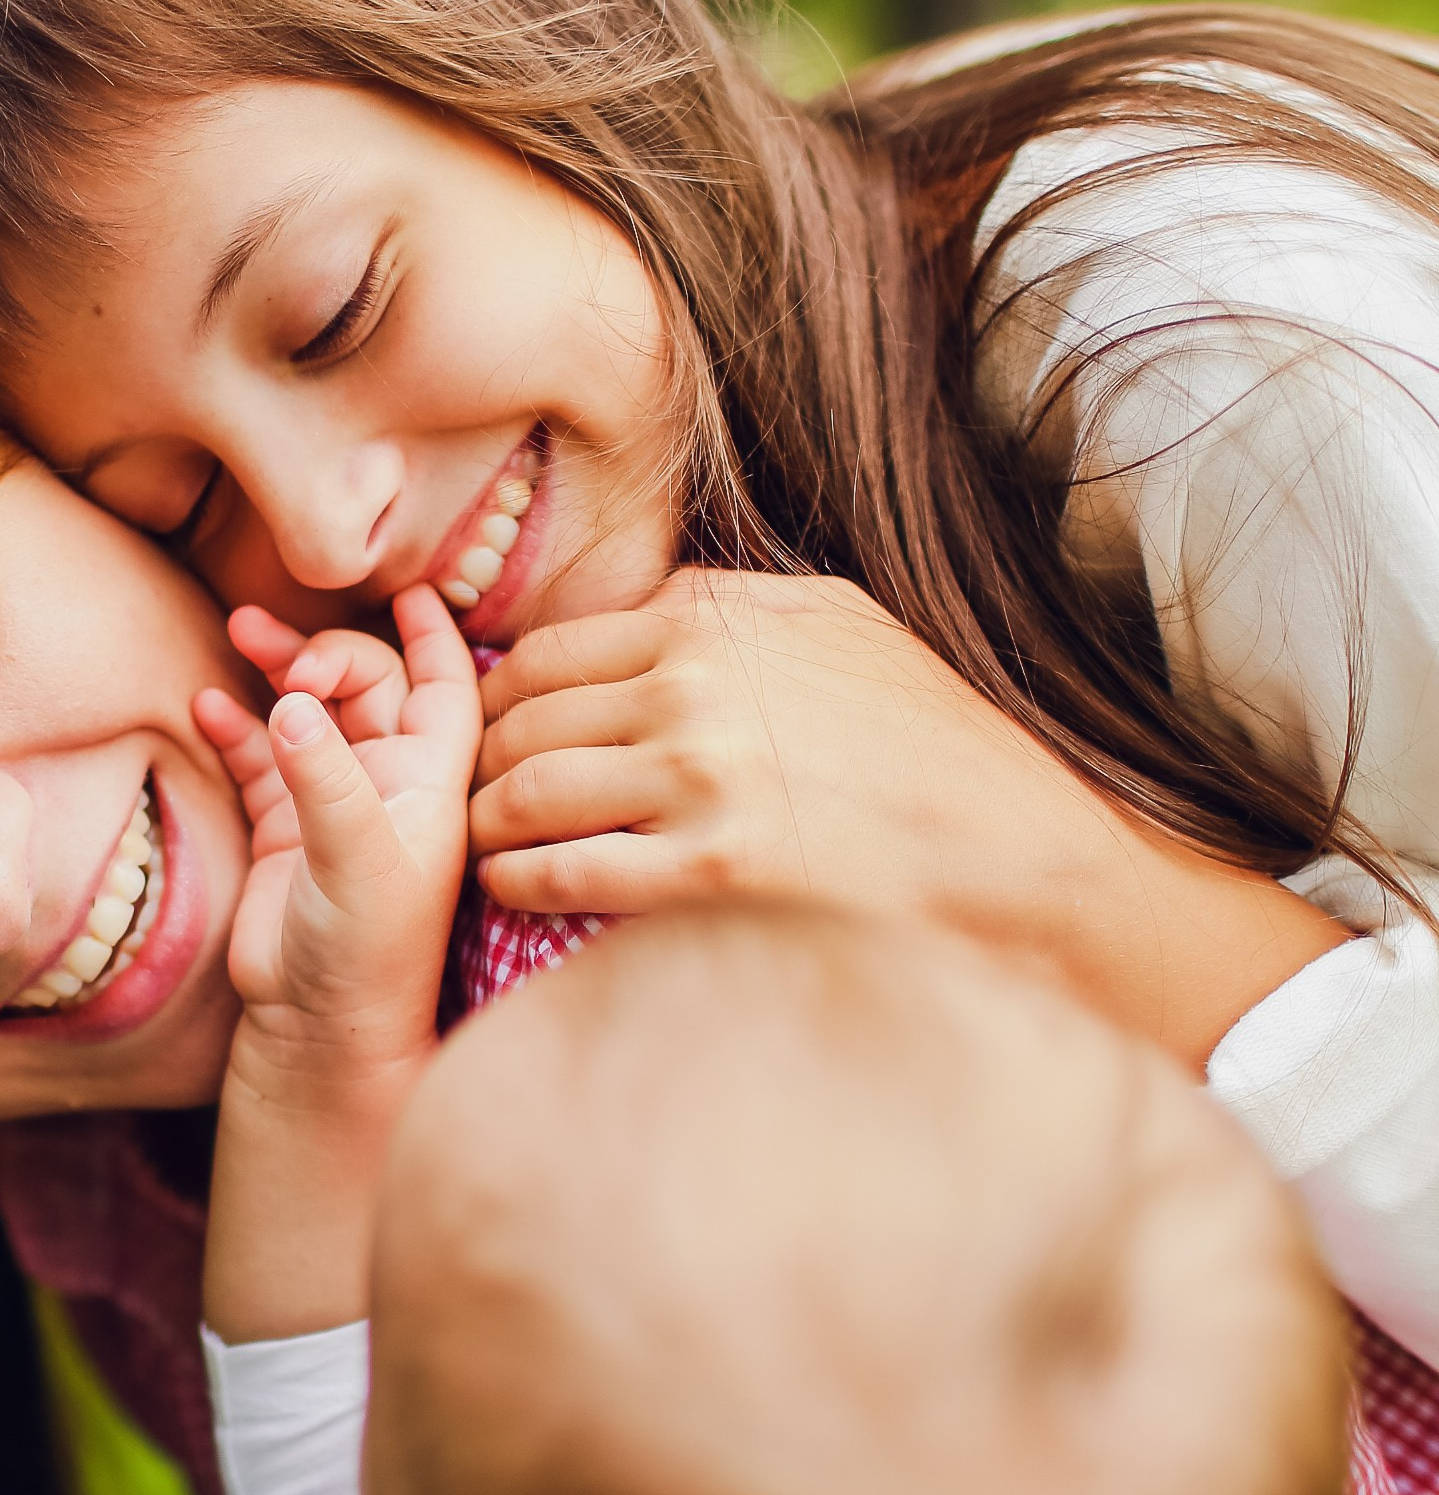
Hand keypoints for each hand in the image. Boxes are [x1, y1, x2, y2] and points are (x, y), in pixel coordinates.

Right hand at [196, 585, 479, 1066]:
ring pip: (309, 711)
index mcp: (432, 785)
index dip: (432, 635)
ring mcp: (333, 803)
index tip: (410, 588)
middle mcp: (388, 785)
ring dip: (277, 671)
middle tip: (284, 659)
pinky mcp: (284, 828)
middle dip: (327, 652)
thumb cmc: (366, 953)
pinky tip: (207, 704)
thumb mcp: (356, 859)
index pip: (445, 687)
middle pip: (367, 684)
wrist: (318, 1027)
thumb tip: (290, 701)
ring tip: (239, 634)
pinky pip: (260, 754)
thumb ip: (326, 777)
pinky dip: (236, 724)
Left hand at [471, 568, 1346, 1068]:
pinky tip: (513, 887)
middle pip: (517, 722)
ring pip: (522, 794)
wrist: (1026, 854)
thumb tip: (638, 606)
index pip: (541, 654)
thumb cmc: (933, 744)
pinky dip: (516, 880)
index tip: (487, 735)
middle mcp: (692, 688)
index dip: (497, 699)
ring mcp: (699, 780)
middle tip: (468, 799)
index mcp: (711, 622)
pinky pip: (561, 873)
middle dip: (479, 762)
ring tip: (484, 846)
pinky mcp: (710, 873)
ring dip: (485, 825)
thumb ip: (728, 607)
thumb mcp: (838, 625)